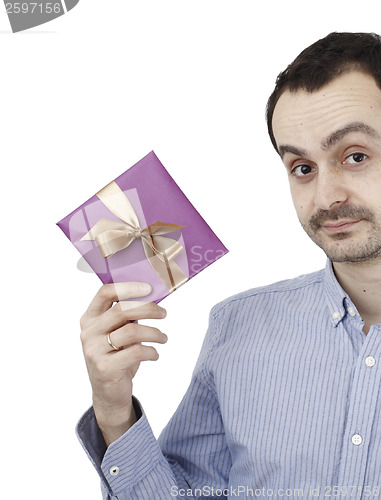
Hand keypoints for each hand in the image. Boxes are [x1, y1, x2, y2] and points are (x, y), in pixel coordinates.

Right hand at [79, 282, 167, 445]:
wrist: (108, 392)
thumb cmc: (117, 355)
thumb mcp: (118, 332)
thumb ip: (127, 315)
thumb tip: (152, 295)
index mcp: (90, 318)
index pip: (105, 292)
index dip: (128, 287)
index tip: (149, 288)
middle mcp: (88, 332)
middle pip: (122, 310)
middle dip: (148, 309)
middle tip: (164, 313)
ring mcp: (94, 351)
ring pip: (132, 331)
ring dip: (154, 332)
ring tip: (163, 338)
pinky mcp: (105, 368)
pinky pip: (136, 352)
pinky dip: (152, 351)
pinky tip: (155, 354)